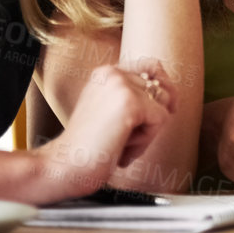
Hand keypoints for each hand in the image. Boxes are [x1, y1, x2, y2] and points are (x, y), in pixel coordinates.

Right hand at [31, 61, 174, 200]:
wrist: (62, 167)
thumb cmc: (87, 148)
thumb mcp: (111, 113)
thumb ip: (135, 97)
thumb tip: (171, 92)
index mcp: (106, 72)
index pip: (152, 66)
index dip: (161, 89)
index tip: (157, 111)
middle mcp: (113, 72)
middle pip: (161, 90)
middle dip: (150, 119)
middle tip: (123, 138)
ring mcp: (121, 85)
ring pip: (163, 106)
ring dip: (147, 132)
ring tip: (119, 143)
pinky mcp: (130, 103)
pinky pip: (161, 120)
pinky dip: (145, 141)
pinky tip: (120, 148)